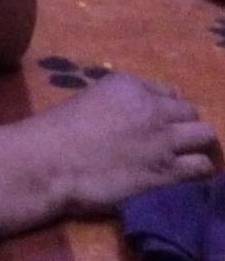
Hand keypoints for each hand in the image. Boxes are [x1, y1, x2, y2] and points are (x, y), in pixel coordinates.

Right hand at [34, 74, 217, 214]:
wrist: (54, 160)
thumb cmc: (59, 130)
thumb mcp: (90, 99)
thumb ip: (118, 101)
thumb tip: (130, 113)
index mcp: (131, 86)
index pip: (168, 92)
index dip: (164, 108)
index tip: (157, 121)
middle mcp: (153, 108)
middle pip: (191, 112)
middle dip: (185, 124)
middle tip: (173, 140)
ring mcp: (163, 140)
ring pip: (205, 136)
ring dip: (198, 145)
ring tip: (186, 156)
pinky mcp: (167, 171)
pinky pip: (202, 166)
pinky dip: (199, 169)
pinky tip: (188, 175)